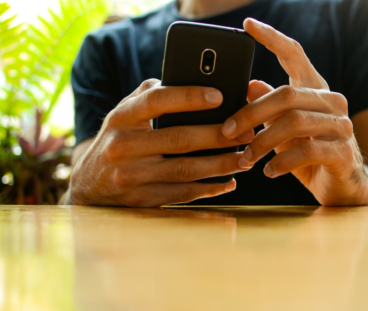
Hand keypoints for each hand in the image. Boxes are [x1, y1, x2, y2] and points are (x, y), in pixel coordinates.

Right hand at [69, 79, 254, 206]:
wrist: (89, 184)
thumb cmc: (117, 139)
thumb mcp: (124, 114)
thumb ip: (148, 95)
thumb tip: (188, 77)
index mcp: (121, 118)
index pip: (157, 101)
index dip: (189, 97)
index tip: (220, 95)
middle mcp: (123, 146)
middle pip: (179, 139)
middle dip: (219, 136)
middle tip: (247, 132)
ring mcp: (131, 176)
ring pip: (185, 170)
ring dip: (220, 165)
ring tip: (245, 158)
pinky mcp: (141, 200)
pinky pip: (182, 194)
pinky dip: (208, 189)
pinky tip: (228, 182)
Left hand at [220, 19, 367, 205]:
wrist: (344, 188)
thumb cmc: (310, 157)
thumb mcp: (285, 131)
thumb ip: (271, 108)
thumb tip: (248, 85)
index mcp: (316, 90)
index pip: (295, 55)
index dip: (272, 38)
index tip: (247, 25)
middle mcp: (332, 102)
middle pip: (286, 94)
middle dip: (251, 113)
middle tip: (228, 132)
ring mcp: (342, 126)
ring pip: (295, 122)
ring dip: (263, 142)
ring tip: (247, 158)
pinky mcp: (344, 153)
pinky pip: (307, 151)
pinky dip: (282, 163)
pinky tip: (269, 172)